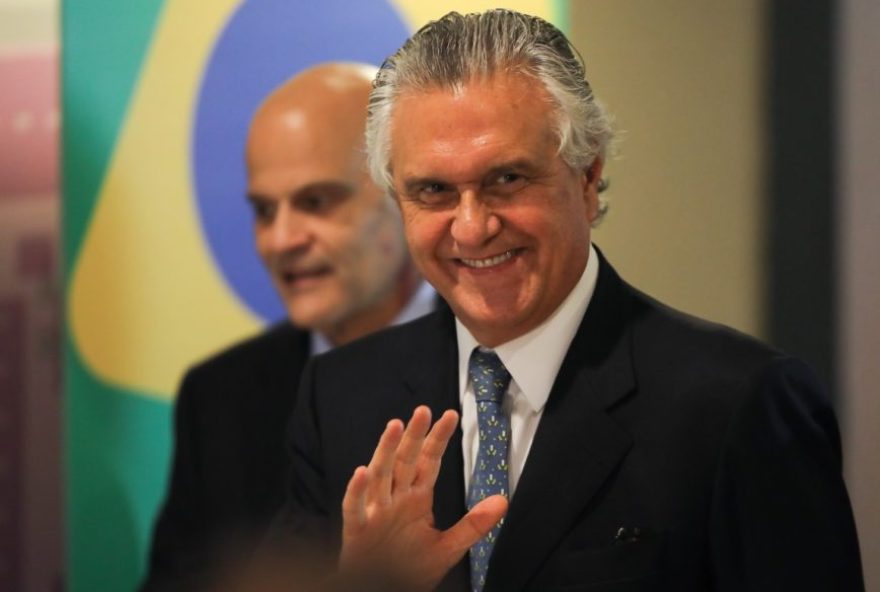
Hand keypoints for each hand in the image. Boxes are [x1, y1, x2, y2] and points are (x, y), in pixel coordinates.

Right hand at [339, 406, 507, 589]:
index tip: (450, 416)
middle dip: (413, 435)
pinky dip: (357, 490)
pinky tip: (362, 473)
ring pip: (380, 475)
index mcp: (416, 498)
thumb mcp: (448, 548)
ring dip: (386, 450)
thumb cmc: (408, 569)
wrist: (383, 591)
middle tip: (423, 411)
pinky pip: (355, 507)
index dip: (438, 439)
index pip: (428, 461)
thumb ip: (473, 525)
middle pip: (404, 460)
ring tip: (395, 427)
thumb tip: (502, 501)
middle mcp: (395, 499)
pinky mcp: (358, 529)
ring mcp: (375, 511)